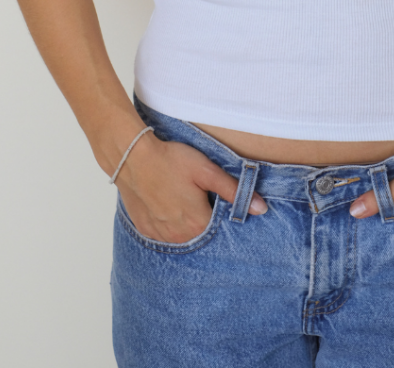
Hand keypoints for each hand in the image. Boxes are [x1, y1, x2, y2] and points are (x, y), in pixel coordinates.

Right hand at [116, 132, 266, 242]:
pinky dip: (169, 224)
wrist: (132, 157)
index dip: (222, 213)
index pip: (221, 228)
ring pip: (182, 236)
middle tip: (198, 196)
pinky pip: (164, 234)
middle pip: (201, 234)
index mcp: (197, 224)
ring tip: (183, 199)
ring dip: (186, 223)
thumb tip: (261, 208)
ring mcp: (160, 235)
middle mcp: (179, 236)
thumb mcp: (207, 171)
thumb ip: (234, 191)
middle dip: (204, 218)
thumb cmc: (171, 160)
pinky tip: (168, 205)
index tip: (216, 199)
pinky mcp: (145, 230)